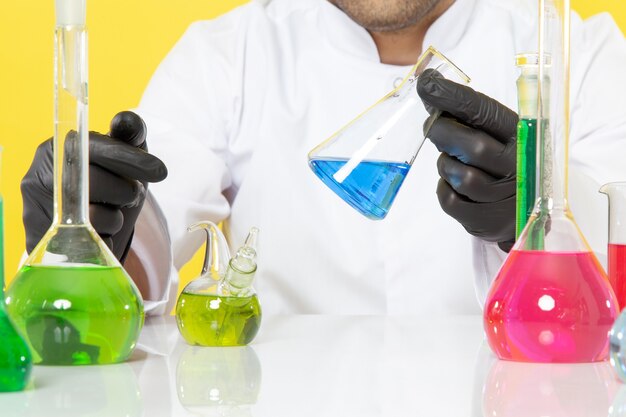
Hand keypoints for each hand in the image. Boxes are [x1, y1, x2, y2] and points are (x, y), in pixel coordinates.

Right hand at [21, 111, 167, 261]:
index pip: (95, 148)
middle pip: (95, 183)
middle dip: (125, 191)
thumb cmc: (106, 186)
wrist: (84, 229)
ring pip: (93, 216)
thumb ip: (129, 137)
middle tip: (131, 194)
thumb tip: (130, 121)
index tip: (160, 171)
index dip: (129, 158)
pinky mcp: (44, 243)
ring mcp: (37, 211)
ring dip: (116, 218)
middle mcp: (39, 177)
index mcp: (57, 148)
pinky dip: (106, 240)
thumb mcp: (121, 160)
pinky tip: (102, 233)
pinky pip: (89, 242)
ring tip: (113, 214)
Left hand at [417, 69, 518, 251]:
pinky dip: (444, 188)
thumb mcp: (499, 134)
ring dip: (445, 165)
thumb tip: (428, 84)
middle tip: (432, 126)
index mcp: (524, 136)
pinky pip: (449, 199)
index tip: (426, 82)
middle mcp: (519, 166)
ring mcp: (504, 197)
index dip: (452, 96)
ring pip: (458, 175)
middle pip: (471, 146)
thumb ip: (469, 114)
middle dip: (442, 132)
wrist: (528, 213)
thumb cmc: (506, 163)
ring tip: (454, 161)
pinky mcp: (485, 219)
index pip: (485, 112)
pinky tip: (456, 185)